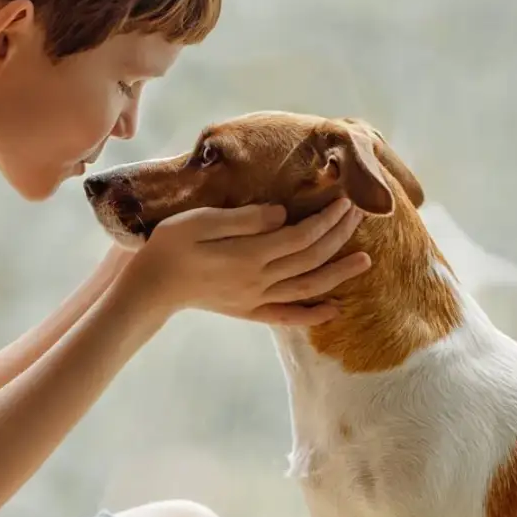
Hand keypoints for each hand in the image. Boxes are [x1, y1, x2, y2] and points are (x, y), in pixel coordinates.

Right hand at [116, 198, 370, 325]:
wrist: (150, 288)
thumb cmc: (169, 247)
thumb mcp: (199, 221)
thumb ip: (242, 219)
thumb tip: (282, 213)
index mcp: (249, 255)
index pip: (301, 235)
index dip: (327, 218)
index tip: (345, 199)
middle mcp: (259, 280)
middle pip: (311, 257)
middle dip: (339, 235)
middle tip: (360, 215)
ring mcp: (255, 299)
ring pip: (308, 287)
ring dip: (339, 274)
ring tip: (365, 260)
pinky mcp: (248, 311)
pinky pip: (288, 317)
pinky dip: (313, 315)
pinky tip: (333, 310)